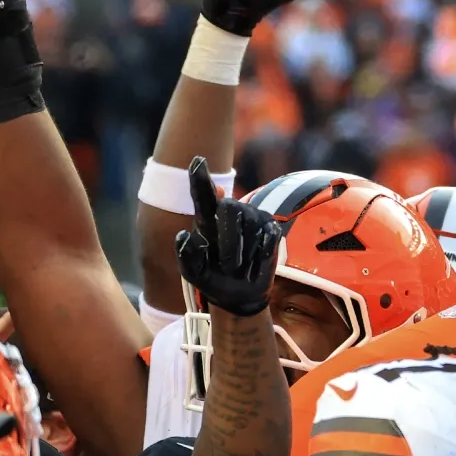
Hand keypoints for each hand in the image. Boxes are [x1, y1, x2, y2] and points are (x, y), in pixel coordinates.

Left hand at [177, 156, 281, 316]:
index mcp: (207, 219)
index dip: (200, 178)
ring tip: (240, 267)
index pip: (204, 195)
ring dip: (244, 255)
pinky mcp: (272, 228)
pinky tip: (255, 263)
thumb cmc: (213, 278)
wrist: (240, 295)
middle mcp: (231, 212)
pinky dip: (261, 256)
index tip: (197, 160)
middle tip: (228, 266)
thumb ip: (186, 257)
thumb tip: (183, 235)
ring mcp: (253, 218)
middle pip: (231, 208)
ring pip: (251, 227)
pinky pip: (268, 239)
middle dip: (229, 240)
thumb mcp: (194, 274)